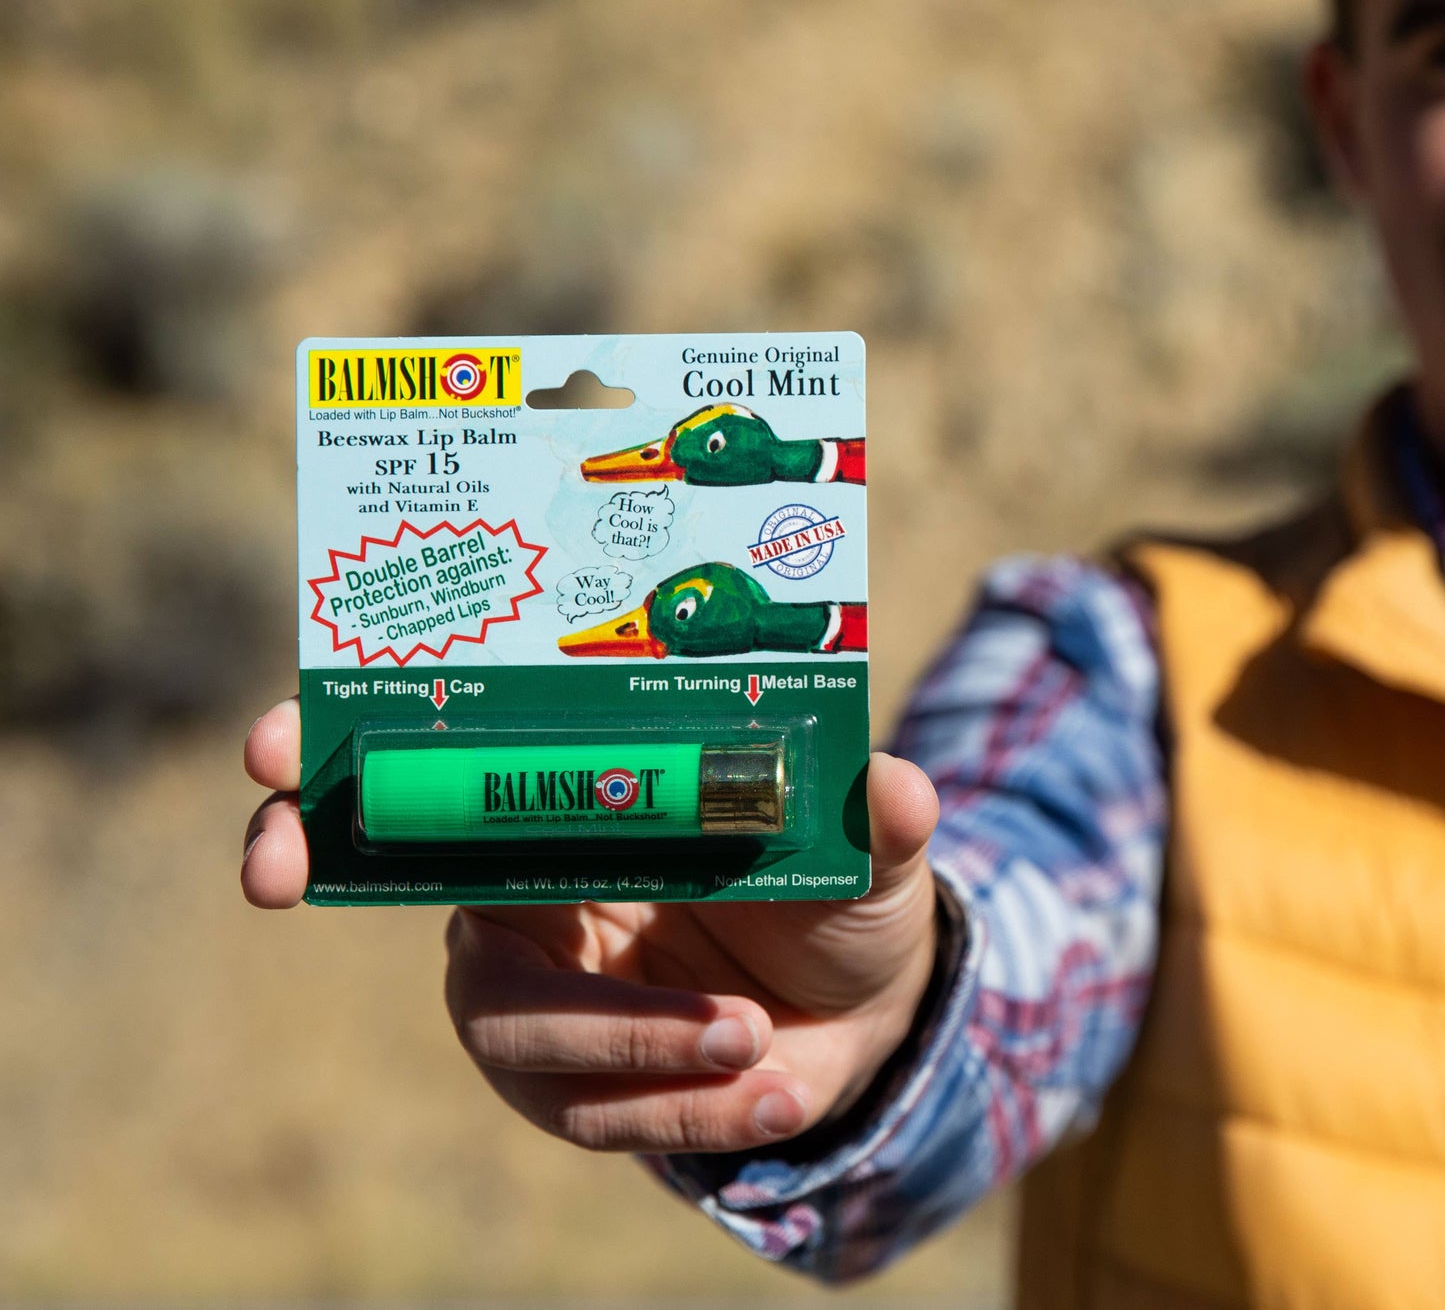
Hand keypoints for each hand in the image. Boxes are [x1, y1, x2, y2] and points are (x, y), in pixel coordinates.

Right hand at [243, 698, 940, 1153]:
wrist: (863, 1010)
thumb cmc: (834, 893)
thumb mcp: (866, 851)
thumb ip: (873, 819)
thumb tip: (892, 784)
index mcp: (580, 799)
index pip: (449, 762)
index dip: (346, 748)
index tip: (273, 735)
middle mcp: (534, 889)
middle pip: (391, 874)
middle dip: (321, 854)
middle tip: (267, 867)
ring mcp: (542, 993)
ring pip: (511, 1023)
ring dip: (621, 1035)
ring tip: (745, 1037)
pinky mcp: (580, 1088)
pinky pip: (594, 1112)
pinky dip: (682, 1108)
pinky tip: (774, 1089)